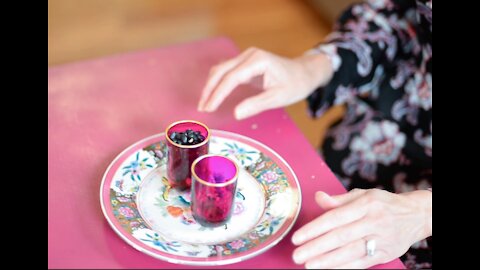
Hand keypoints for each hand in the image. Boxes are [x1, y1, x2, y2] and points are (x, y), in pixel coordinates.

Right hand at [198, 47, 332, 119]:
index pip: (231, 78)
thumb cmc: (295, 85)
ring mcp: (246, 57)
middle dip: (209, 90)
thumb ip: (256, 105)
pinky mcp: (245, 62)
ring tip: (205, 104)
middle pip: (221, 71)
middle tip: (202, 108)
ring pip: (221, 69)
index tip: (209, 108)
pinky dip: (217, 82)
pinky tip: (213, 95)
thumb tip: (236, 114)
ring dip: (211, 86)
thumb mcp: (278, 98)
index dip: (218, 94)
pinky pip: (226, 70)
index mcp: (258, 61)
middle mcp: (249, 55)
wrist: (304, 73)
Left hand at [291, 189, 431, 268]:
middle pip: (340, 237)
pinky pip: (362, 263)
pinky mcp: (386, 253)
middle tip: (297, 255)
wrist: (416, 215)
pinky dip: (344, 267)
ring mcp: (381, 239)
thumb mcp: (362, 195)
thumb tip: (318, 197)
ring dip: (328, 261)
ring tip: (309, 265)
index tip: (297, 238)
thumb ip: (338, 200)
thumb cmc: (383, 204)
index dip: (314, 229)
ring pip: (351, 252)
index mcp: (365, 204)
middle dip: (316, 247)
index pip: (335, 218)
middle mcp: (373, 221)